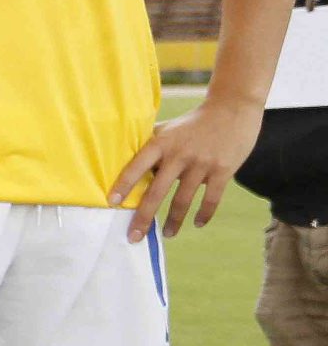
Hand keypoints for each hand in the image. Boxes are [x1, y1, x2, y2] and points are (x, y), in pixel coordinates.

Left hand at [108, 96, 261, 241]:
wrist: (232, 108)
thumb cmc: (192, 123)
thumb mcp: (168, 129)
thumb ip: (149, 145)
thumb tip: (123, 161)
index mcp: (161, 143)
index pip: (137, 166)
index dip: (124, 185)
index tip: (112, 202)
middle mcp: (179, 155)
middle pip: (156, 192)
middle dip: (144, 218)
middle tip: (134, 237)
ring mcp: (202, 164)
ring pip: (183, 200)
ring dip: (174, 221)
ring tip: (167, 234)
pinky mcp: (223, 170)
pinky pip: (211, 199)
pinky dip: (203, 214)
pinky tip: (197, 223)